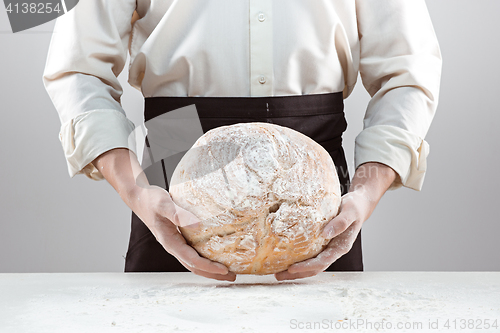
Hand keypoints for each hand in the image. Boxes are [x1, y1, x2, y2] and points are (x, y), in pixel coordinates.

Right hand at [130, 185, 236, 281]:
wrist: (139, 197)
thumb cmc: (150, 200)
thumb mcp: (165, 205)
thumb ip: (179, 215)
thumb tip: (198, 225)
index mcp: (169, 242)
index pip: (192, 260)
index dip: (209, 267)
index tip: (224, 269)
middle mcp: (173, 246)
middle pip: (194, 266)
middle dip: (212, 274)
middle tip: (232, 276)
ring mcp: (175, 243)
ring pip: (193, 261)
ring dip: (209, 268)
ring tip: (227, 270)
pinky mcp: (177, 237)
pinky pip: (193, 251)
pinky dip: (204, 257)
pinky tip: (215, 253)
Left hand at [275, 162, 396, 280]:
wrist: (358, 205)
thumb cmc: (355, 207)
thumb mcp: (350, 212)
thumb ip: (341, 222)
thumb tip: (326, 233)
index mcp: (341, 247)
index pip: (322, 262)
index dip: (306, 267)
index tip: (291, 268)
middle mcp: (334, 250)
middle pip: (314, 268)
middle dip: (297, 273)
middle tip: (278, 276)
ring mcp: (328, 248)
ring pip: (312, 264)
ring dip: (296, 270)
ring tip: (279, 273)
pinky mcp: (323, 243)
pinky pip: (310, 254)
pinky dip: (299, 259)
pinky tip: (286, 258)